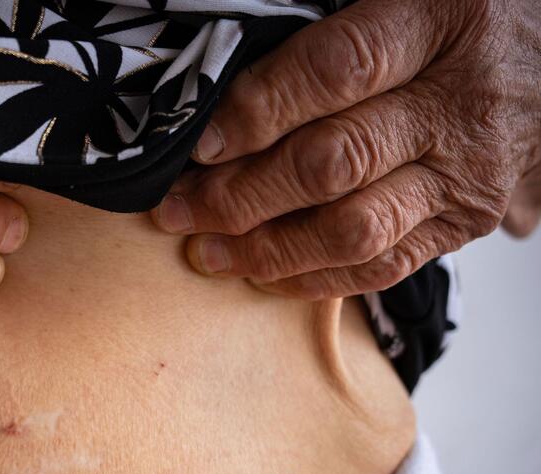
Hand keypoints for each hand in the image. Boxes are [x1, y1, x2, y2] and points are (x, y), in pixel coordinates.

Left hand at [151, 0, 540, 297]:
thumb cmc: (458, 21)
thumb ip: (327, 31)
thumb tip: (225, 87)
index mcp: (439, 23)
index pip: (336, 71)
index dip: (258, 111)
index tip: (198, 143)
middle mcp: (457, 105)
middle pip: (332, 163)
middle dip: (240, 195)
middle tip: (178, 208)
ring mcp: (466, 173)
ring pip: (353, 228)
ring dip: (266, 248)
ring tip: (205, 251)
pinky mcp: (466, 222)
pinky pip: (383, 265)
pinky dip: (314, 277)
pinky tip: (263, 273)